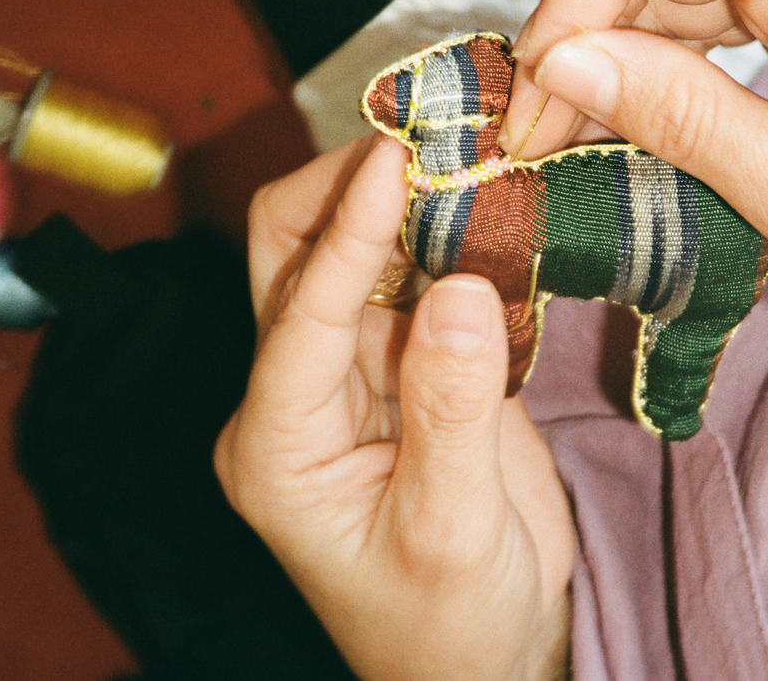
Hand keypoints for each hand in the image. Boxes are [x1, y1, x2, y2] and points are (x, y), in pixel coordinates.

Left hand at [215, 136, 574, 680]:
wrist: (487, 660)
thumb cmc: (448, 626)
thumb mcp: (452, 531)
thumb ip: (453, 410)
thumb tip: (459, 286)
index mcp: (276, 446)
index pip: (297, 314)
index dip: (348, 230)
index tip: (396, 158)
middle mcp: (297, 395)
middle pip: (292, 254)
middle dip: (352, 189)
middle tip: (429, 138)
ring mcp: (351, 372)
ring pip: (357, 252)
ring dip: (405, 200)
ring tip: (466, 150)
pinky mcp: (407, 362)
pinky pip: (416, 277)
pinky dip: (450, 233)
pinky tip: (491, 200)